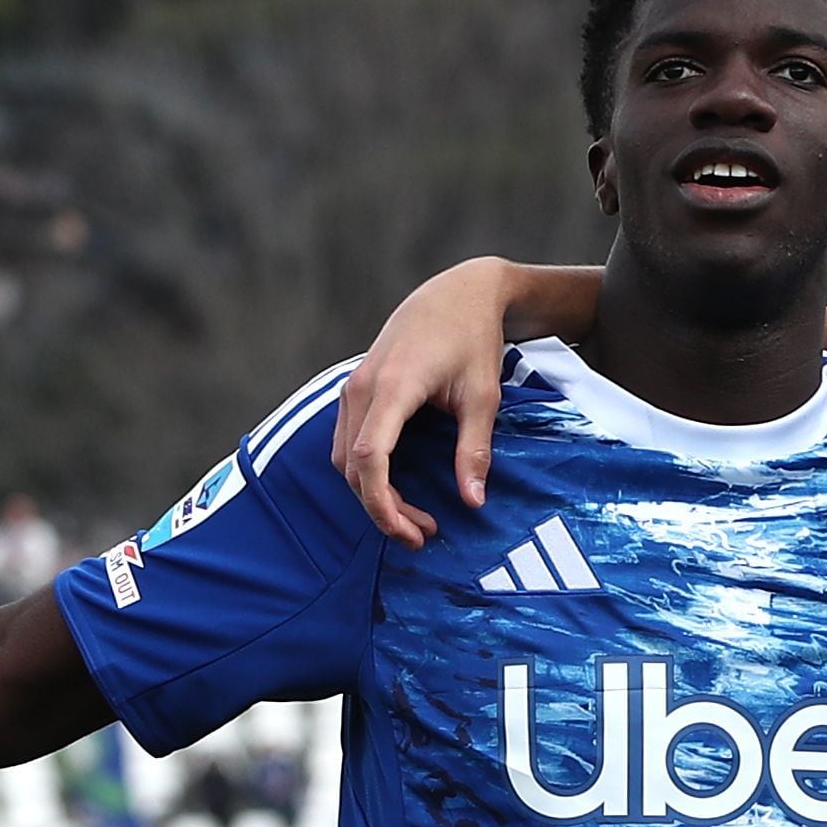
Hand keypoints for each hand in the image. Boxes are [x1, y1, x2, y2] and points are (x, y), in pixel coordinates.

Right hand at [332, 257, 524, 545]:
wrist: (458, 292)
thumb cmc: (472, 338)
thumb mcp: (483, 396)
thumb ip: (474, 449)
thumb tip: (473, 501)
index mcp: (393, 387)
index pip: (368, 458)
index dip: (382, 503)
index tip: (411, 532)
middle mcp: (362, 388)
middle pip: (352, 467)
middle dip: (383, 509)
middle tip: (424, 534)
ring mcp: (355, 387)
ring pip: (344, 458)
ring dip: (373, 493)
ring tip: (415, 517)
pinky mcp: (357, 389)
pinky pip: (348, 441)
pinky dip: (367, 471)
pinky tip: (399, 486)